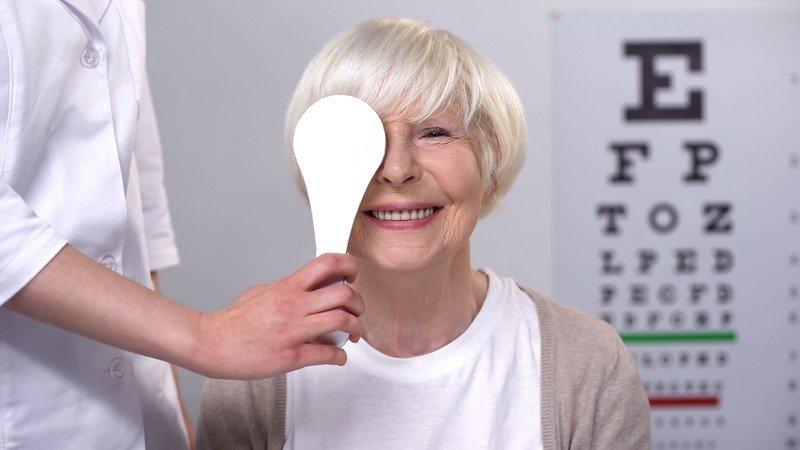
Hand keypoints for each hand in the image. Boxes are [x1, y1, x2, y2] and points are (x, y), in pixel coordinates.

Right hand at [193, 253, 364, 379]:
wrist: (210, 343)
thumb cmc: (234, 320)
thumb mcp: (262, 291)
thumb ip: (287, 288)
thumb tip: (306, 287)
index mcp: (287, 287)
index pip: (328, 263)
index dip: (349, 266)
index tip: (353, 276)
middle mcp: (293, 305)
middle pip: (344, 292)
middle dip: (359, 303)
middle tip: (357, 311)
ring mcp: (293, 331)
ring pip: (341, 320)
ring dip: (356, 328)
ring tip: (354, 334)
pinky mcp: (291, 356)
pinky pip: (327, 354)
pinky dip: (341, 357)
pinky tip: (339, 357)